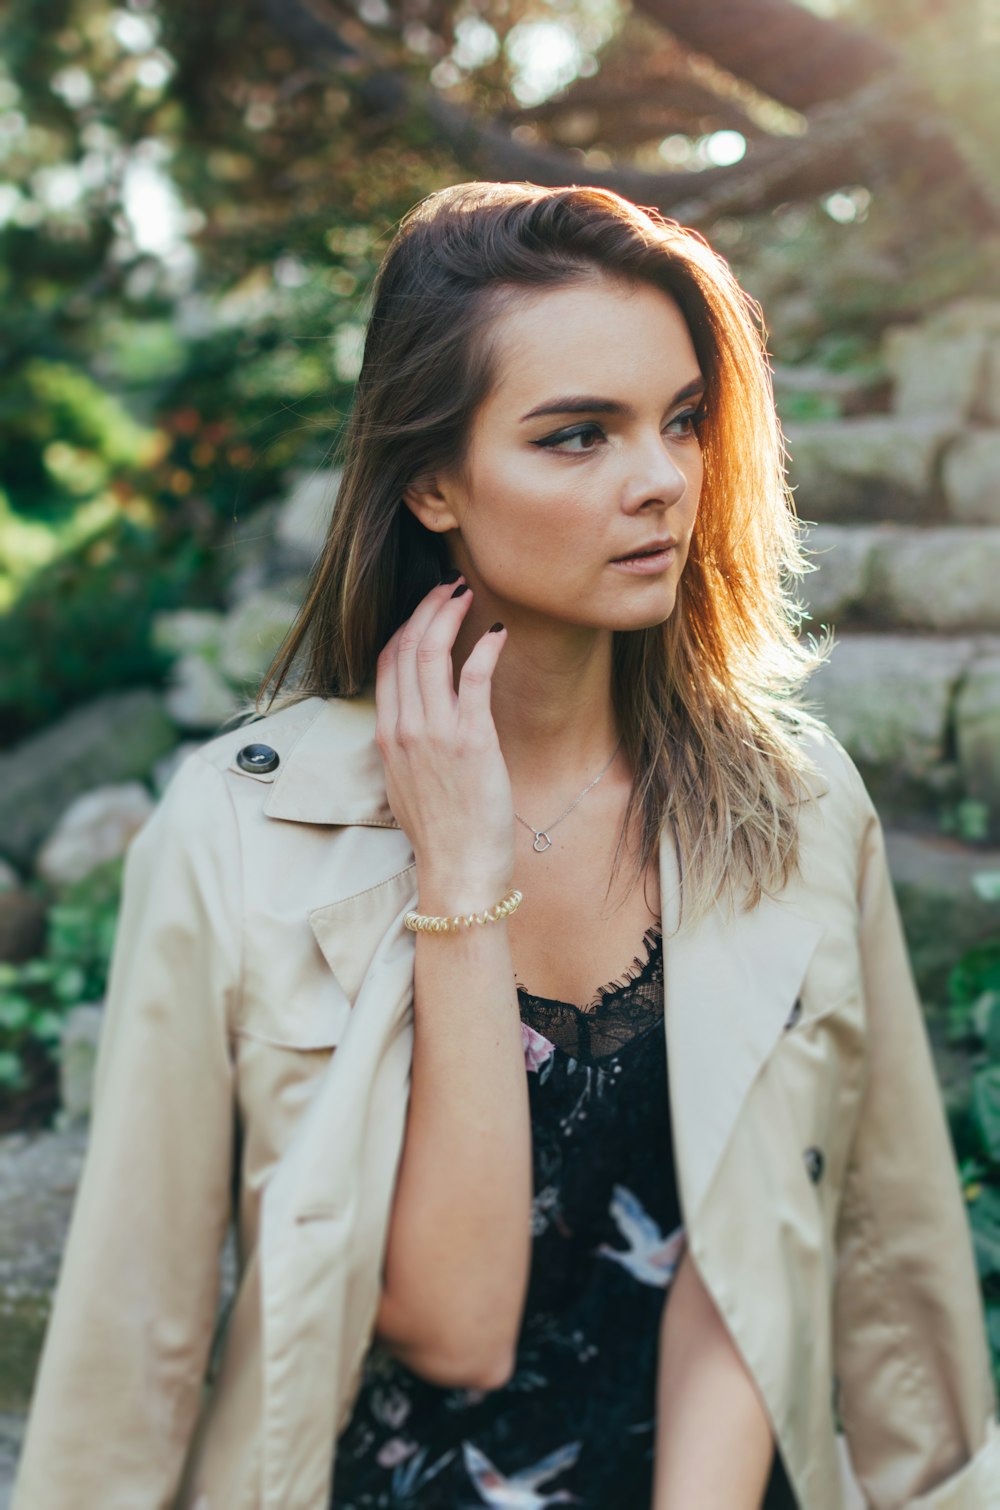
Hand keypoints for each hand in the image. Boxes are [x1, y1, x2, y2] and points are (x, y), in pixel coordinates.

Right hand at [375, 574, 514, 903]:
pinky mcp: (471, 740)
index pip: (386, 662)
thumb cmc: (441, 833)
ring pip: (432, 653)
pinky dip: (485, 648)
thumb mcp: (407, 784)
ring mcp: (435, 733)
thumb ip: (408, 745)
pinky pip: (474, 678)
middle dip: (427, 608)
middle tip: (450, 588)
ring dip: (450, 615)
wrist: (457, 870)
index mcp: (386, 736)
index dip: (405, 626)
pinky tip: (498, 633)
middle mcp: (404, 729)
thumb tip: (422, 719)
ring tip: (467, 595)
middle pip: (406, 647)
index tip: (426, 610)